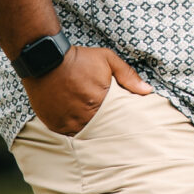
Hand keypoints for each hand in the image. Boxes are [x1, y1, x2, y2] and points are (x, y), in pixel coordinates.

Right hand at [25, 46, 151, 135]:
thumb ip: (128, 76)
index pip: (115, 120)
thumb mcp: (107, 60)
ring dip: (88, 130)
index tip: (121, 122)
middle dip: (104, 127)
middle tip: (106, 124)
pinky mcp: (53, 124)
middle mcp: (83, 115)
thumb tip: (147, 90)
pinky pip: (67, 134)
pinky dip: (73, 130)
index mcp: (100, 101)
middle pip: (99, 129)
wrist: (46, 59)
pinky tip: (76, 123)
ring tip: (91, 124)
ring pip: (83, 134)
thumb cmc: (79, 59)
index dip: (118, 121)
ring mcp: (67, 122)